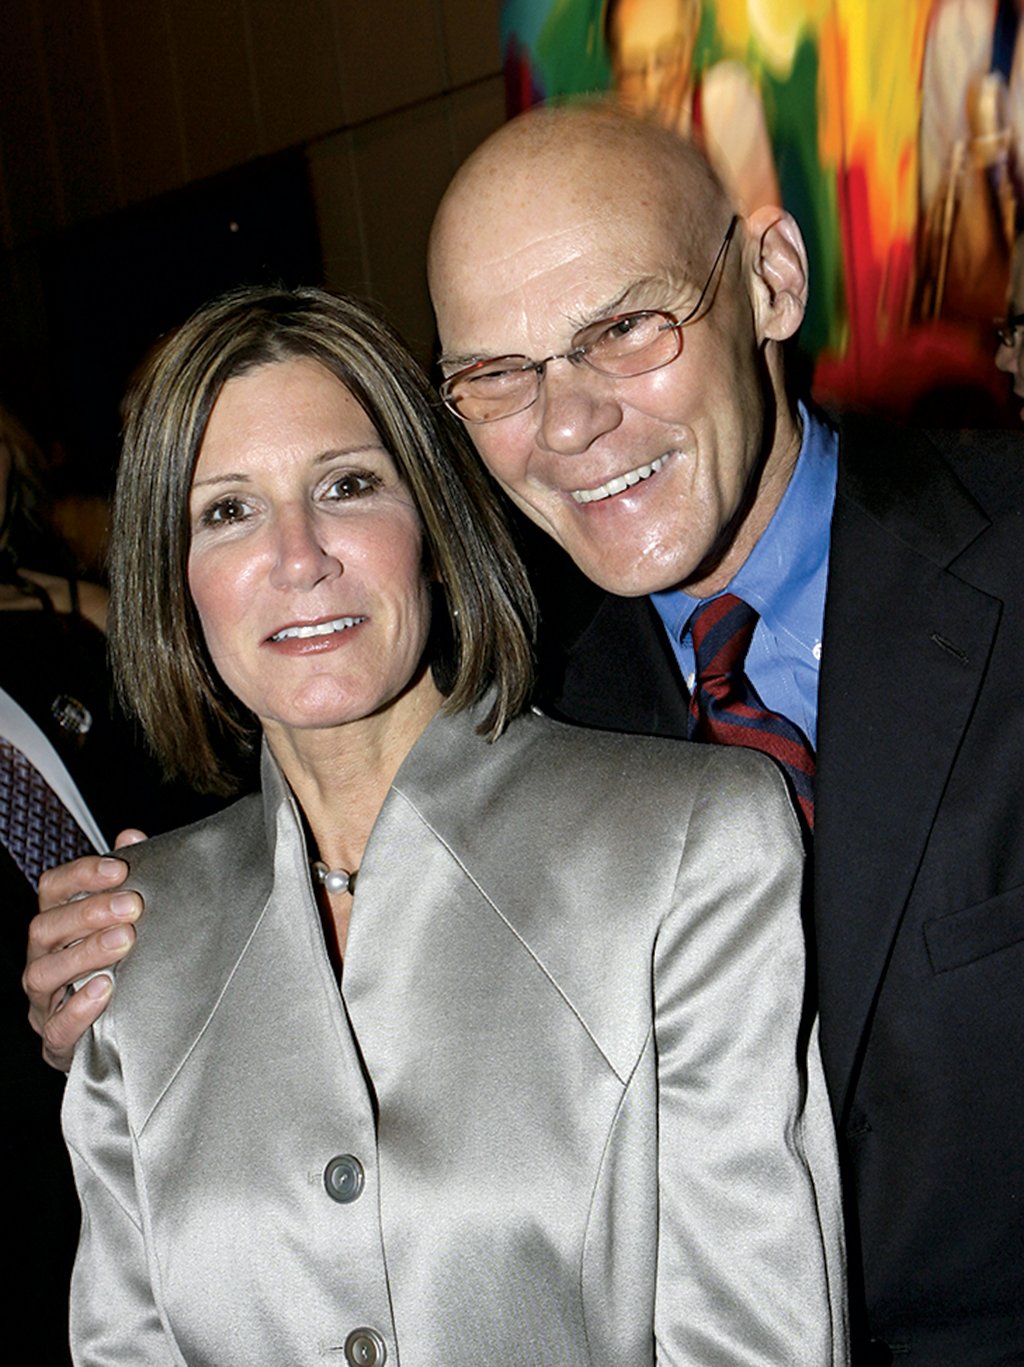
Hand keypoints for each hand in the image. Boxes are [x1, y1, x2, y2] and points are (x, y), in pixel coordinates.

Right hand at [24, 829, 146, 1070]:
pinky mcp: (56, 1039)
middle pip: (46, 927)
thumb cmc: (117, 965)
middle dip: (88, 912)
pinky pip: (57, 1026)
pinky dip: (79, 1008)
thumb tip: (132, 838)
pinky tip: (107, 989)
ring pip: (44, 973)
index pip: (52, 888)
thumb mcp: (125, 921)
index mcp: (56, 924)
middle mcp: (42, 958)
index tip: (121, 868)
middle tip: (132, 905)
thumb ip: (129, 879)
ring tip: (124, 940)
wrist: (115, 1034)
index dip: (82, 874)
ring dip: (85, 953)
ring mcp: (44, 1000)